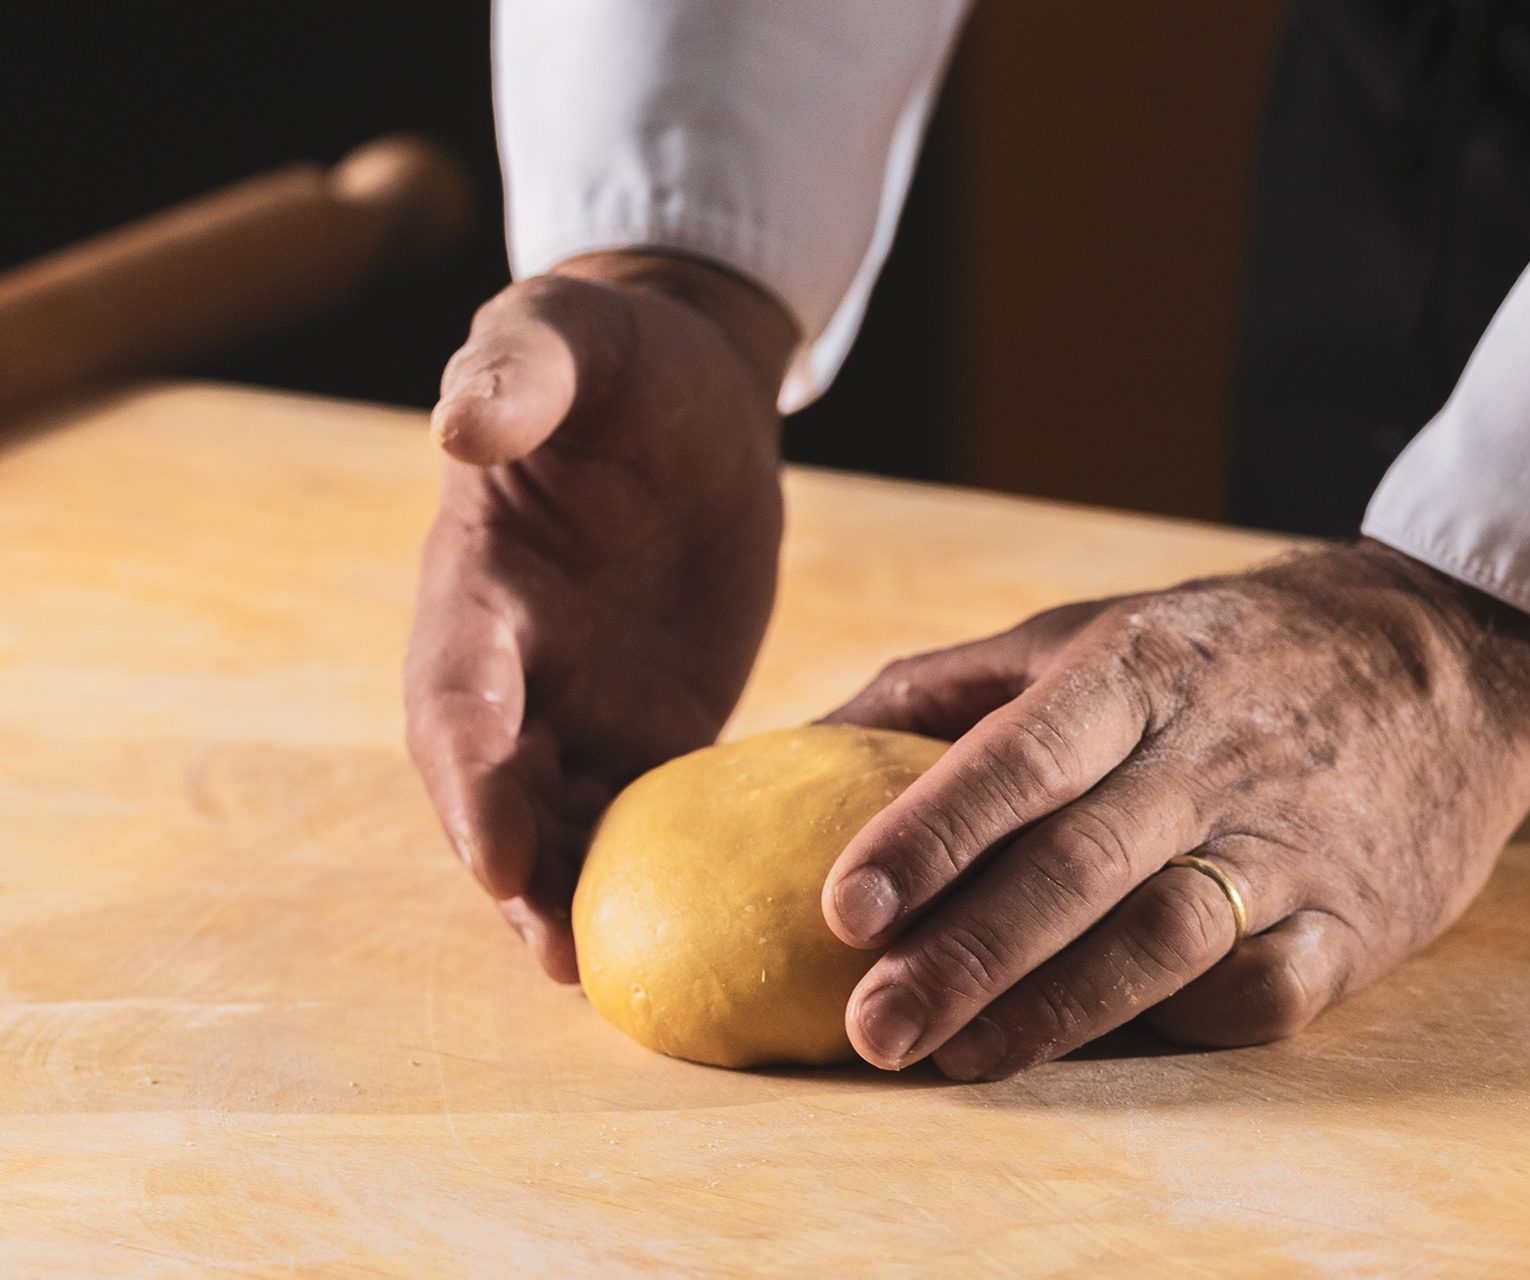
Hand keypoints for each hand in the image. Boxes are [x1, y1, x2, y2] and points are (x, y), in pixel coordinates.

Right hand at [405, 251, 796, 980]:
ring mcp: (584, 698)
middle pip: (500, 791)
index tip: (494, 854)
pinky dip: (660, 866)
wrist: (685, 398)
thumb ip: (519, 373)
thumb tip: (461, 424)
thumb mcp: (565, 338)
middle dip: (518, 873)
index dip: (471, 779)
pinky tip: (701, 925)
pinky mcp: (656, 717)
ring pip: (567, 818)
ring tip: (615, 975)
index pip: (458, 696)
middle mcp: (517, 663)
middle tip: (559, 953)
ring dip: (579, 893)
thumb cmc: (613, 359)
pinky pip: (651, 806)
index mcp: (479, 584)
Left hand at [820, 542, 1529, 1077]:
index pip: (1023, 755)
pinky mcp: (1356, 923)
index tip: (844, 905)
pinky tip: (1104, 1045)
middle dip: (968, 954)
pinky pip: (1262, 991)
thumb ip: (944, 684)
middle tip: (872, 1026)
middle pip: (1078, 865)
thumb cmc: (1225, 650)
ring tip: (957, 1060)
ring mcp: (1290, 844)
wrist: (1454, 658)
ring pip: (1162, 940)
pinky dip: (1180, 1024)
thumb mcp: (1091, 627)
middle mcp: (1211, 757)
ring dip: (1055, 1010)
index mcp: (1138, 672)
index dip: (931, 832)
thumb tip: (792, 742)